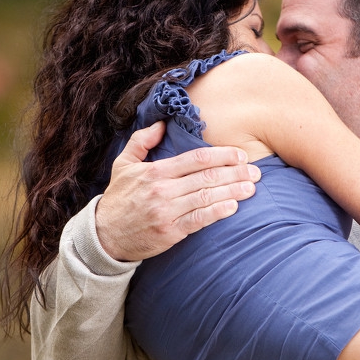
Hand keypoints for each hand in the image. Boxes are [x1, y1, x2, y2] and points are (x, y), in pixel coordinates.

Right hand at [96, 121, 259, 261]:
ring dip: (233, 191)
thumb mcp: (123, 164)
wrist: (104, 235)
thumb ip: (141, 141)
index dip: (222, 155)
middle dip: (235, 173)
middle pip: (207, 177)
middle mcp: (162, 190)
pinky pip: (199, 220)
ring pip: (206, 197)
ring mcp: (167, 211)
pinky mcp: (170, 231)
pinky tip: (234, 207)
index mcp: (155, 171)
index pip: (196, 158)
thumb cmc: (118, 198)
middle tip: (256, 171)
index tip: (240, 155)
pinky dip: (218, 212)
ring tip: (251, 187)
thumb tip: (161, 124)